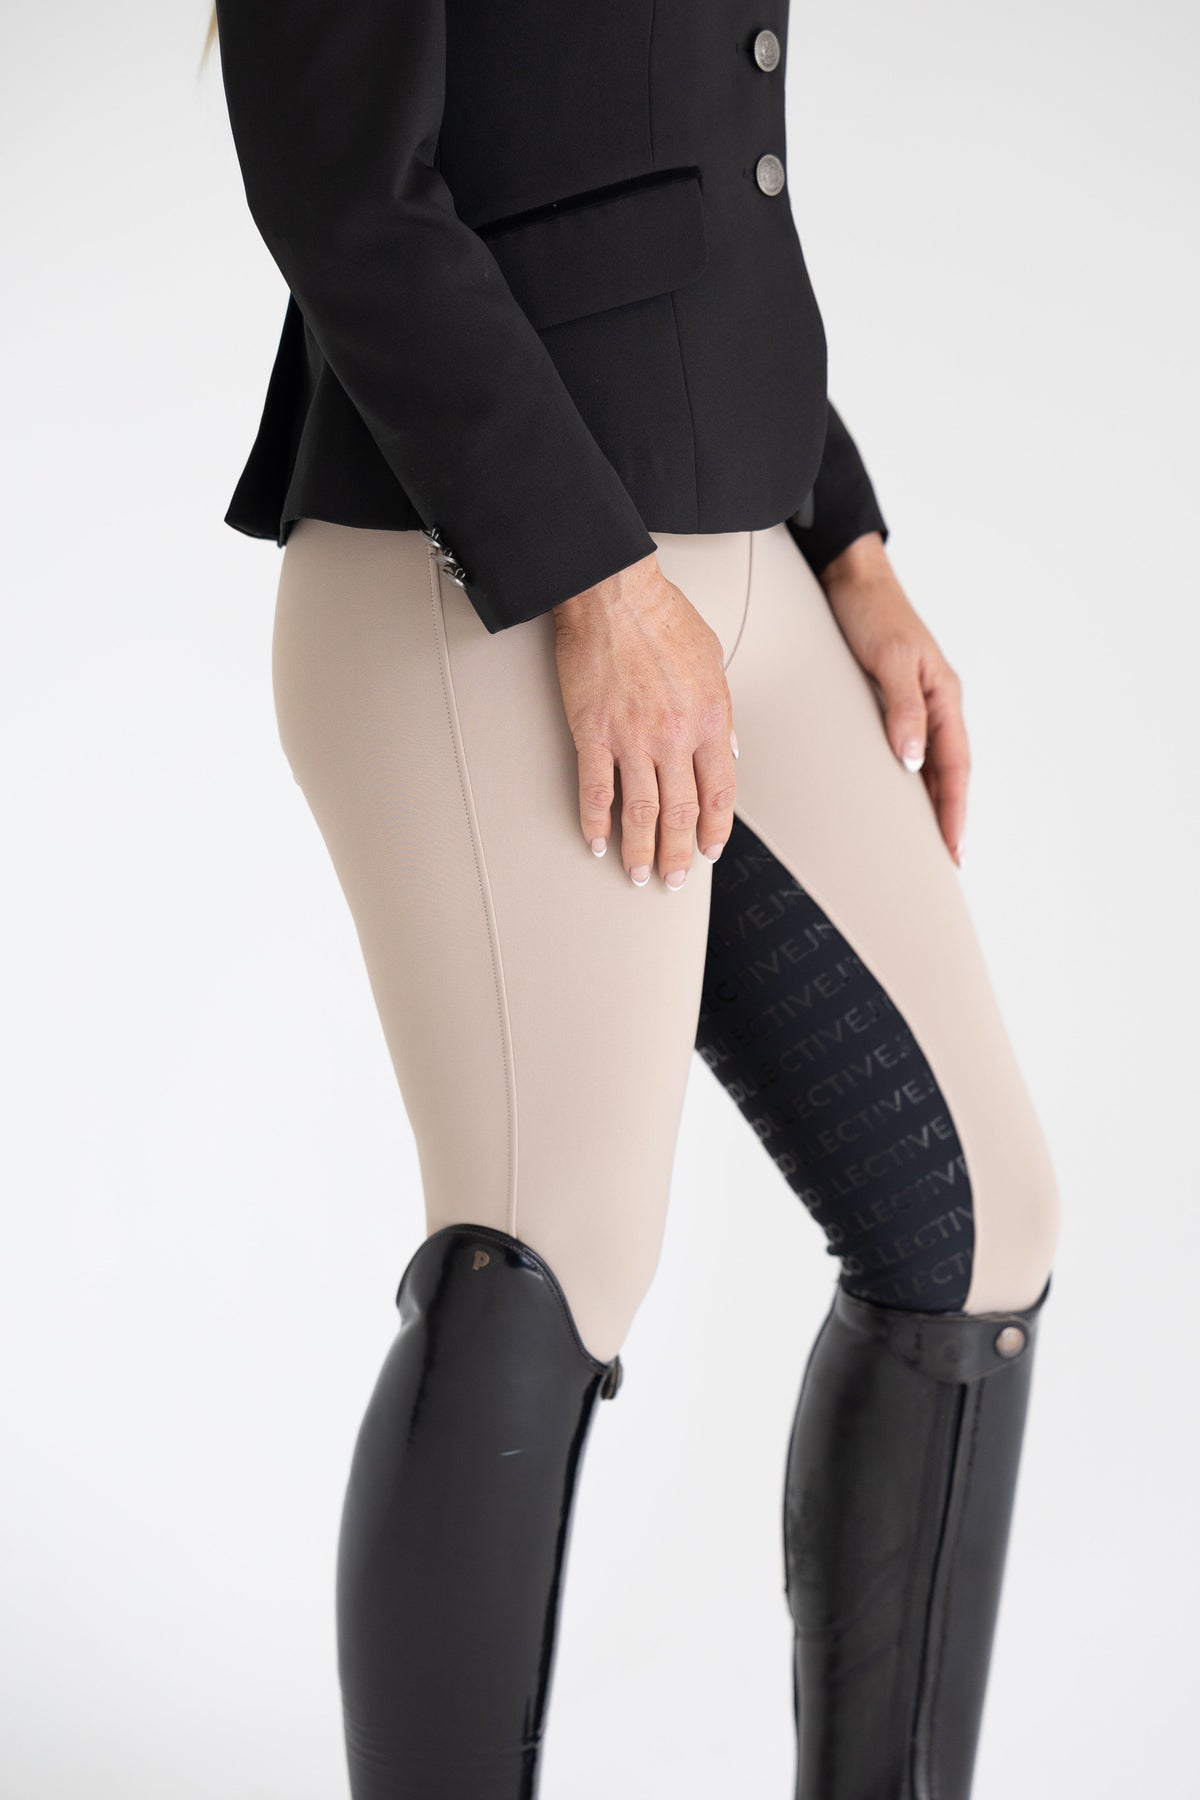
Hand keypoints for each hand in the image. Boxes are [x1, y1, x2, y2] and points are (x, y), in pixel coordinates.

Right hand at [552, 553, 737, 887]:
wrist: (615, 593)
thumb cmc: (663, 617)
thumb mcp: (713, 661)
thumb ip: (722, 712)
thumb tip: (728, 751)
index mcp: (711, 719)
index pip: (719, 792)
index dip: (714, 829)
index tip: (708, 850)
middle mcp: (675, 736)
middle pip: (681, 812)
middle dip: (679, 853)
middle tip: (673, 879)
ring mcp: (632, 738)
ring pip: (642, 811)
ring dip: (641, 849)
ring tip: (637, 873)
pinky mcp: (593, 732)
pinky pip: (596, 790)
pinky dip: (596, 822)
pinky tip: (596, 841)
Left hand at [818, 533, 967, 866]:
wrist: (852, 578)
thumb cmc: (872, 613)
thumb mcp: (890, 659)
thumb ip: (904, 708)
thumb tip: (914, 759)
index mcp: (944, 696)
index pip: (955, 766)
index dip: (954, 810)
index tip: (952, 850)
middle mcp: (936, 703)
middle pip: (949, 772)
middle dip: (948, 817)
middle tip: (944, 862)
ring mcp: (917, 702)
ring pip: (931, 763)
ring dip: (931, 802)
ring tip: (926, 842)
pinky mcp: (893, 699)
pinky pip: (909, 748)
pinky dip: (910, 778)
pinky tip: (899, 796)